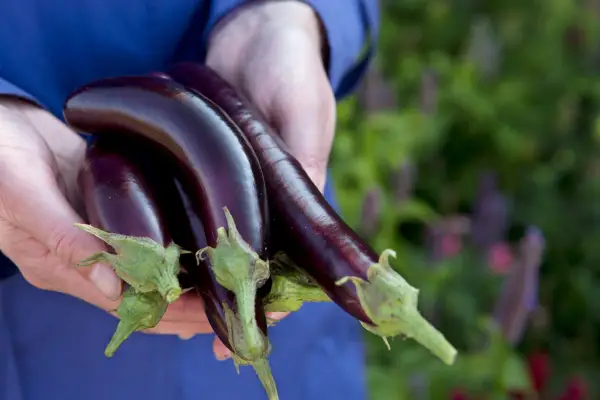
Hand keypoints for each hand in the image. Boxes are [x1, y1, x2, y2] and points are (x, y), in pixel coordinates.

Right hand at [0, 99, 212, 341]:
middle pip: (151, 295)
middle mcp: (89, 262)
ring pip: (155, 269)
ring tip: (235, 277)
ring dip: (193, 277)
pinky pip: (151, 236)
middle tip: (241, 299)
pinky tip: (209, 242)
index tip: (215, 315)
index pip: (129, 308)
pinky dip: (180, 245)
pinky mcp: (113, 210)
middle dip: (194, 304)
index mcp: (63, 269)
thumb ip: (64, 240)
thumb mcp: (24, 197)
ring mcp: (104, 236)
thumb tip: (113, 287)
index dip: (173, 314)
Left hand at [205, 0, 335, 356]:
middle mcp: (265, 195)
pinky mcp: (203, 168)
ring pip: (221, 240)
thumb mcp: (302, 104)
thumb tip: (310, 200)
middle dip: (237, 296)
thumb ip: (307, 150)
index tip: (256, 328)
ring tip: (182, 311)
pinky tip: (163, 259)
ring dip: (205, 275)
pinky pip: (192, 208)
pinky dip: (180, 234)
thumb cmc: (289, 64)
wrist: (253, 31)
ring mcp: (233, 184)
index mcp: (298, 190)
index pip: (295, 255)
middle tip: (212, 336)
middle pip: (255, 257)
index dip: (280, 294)